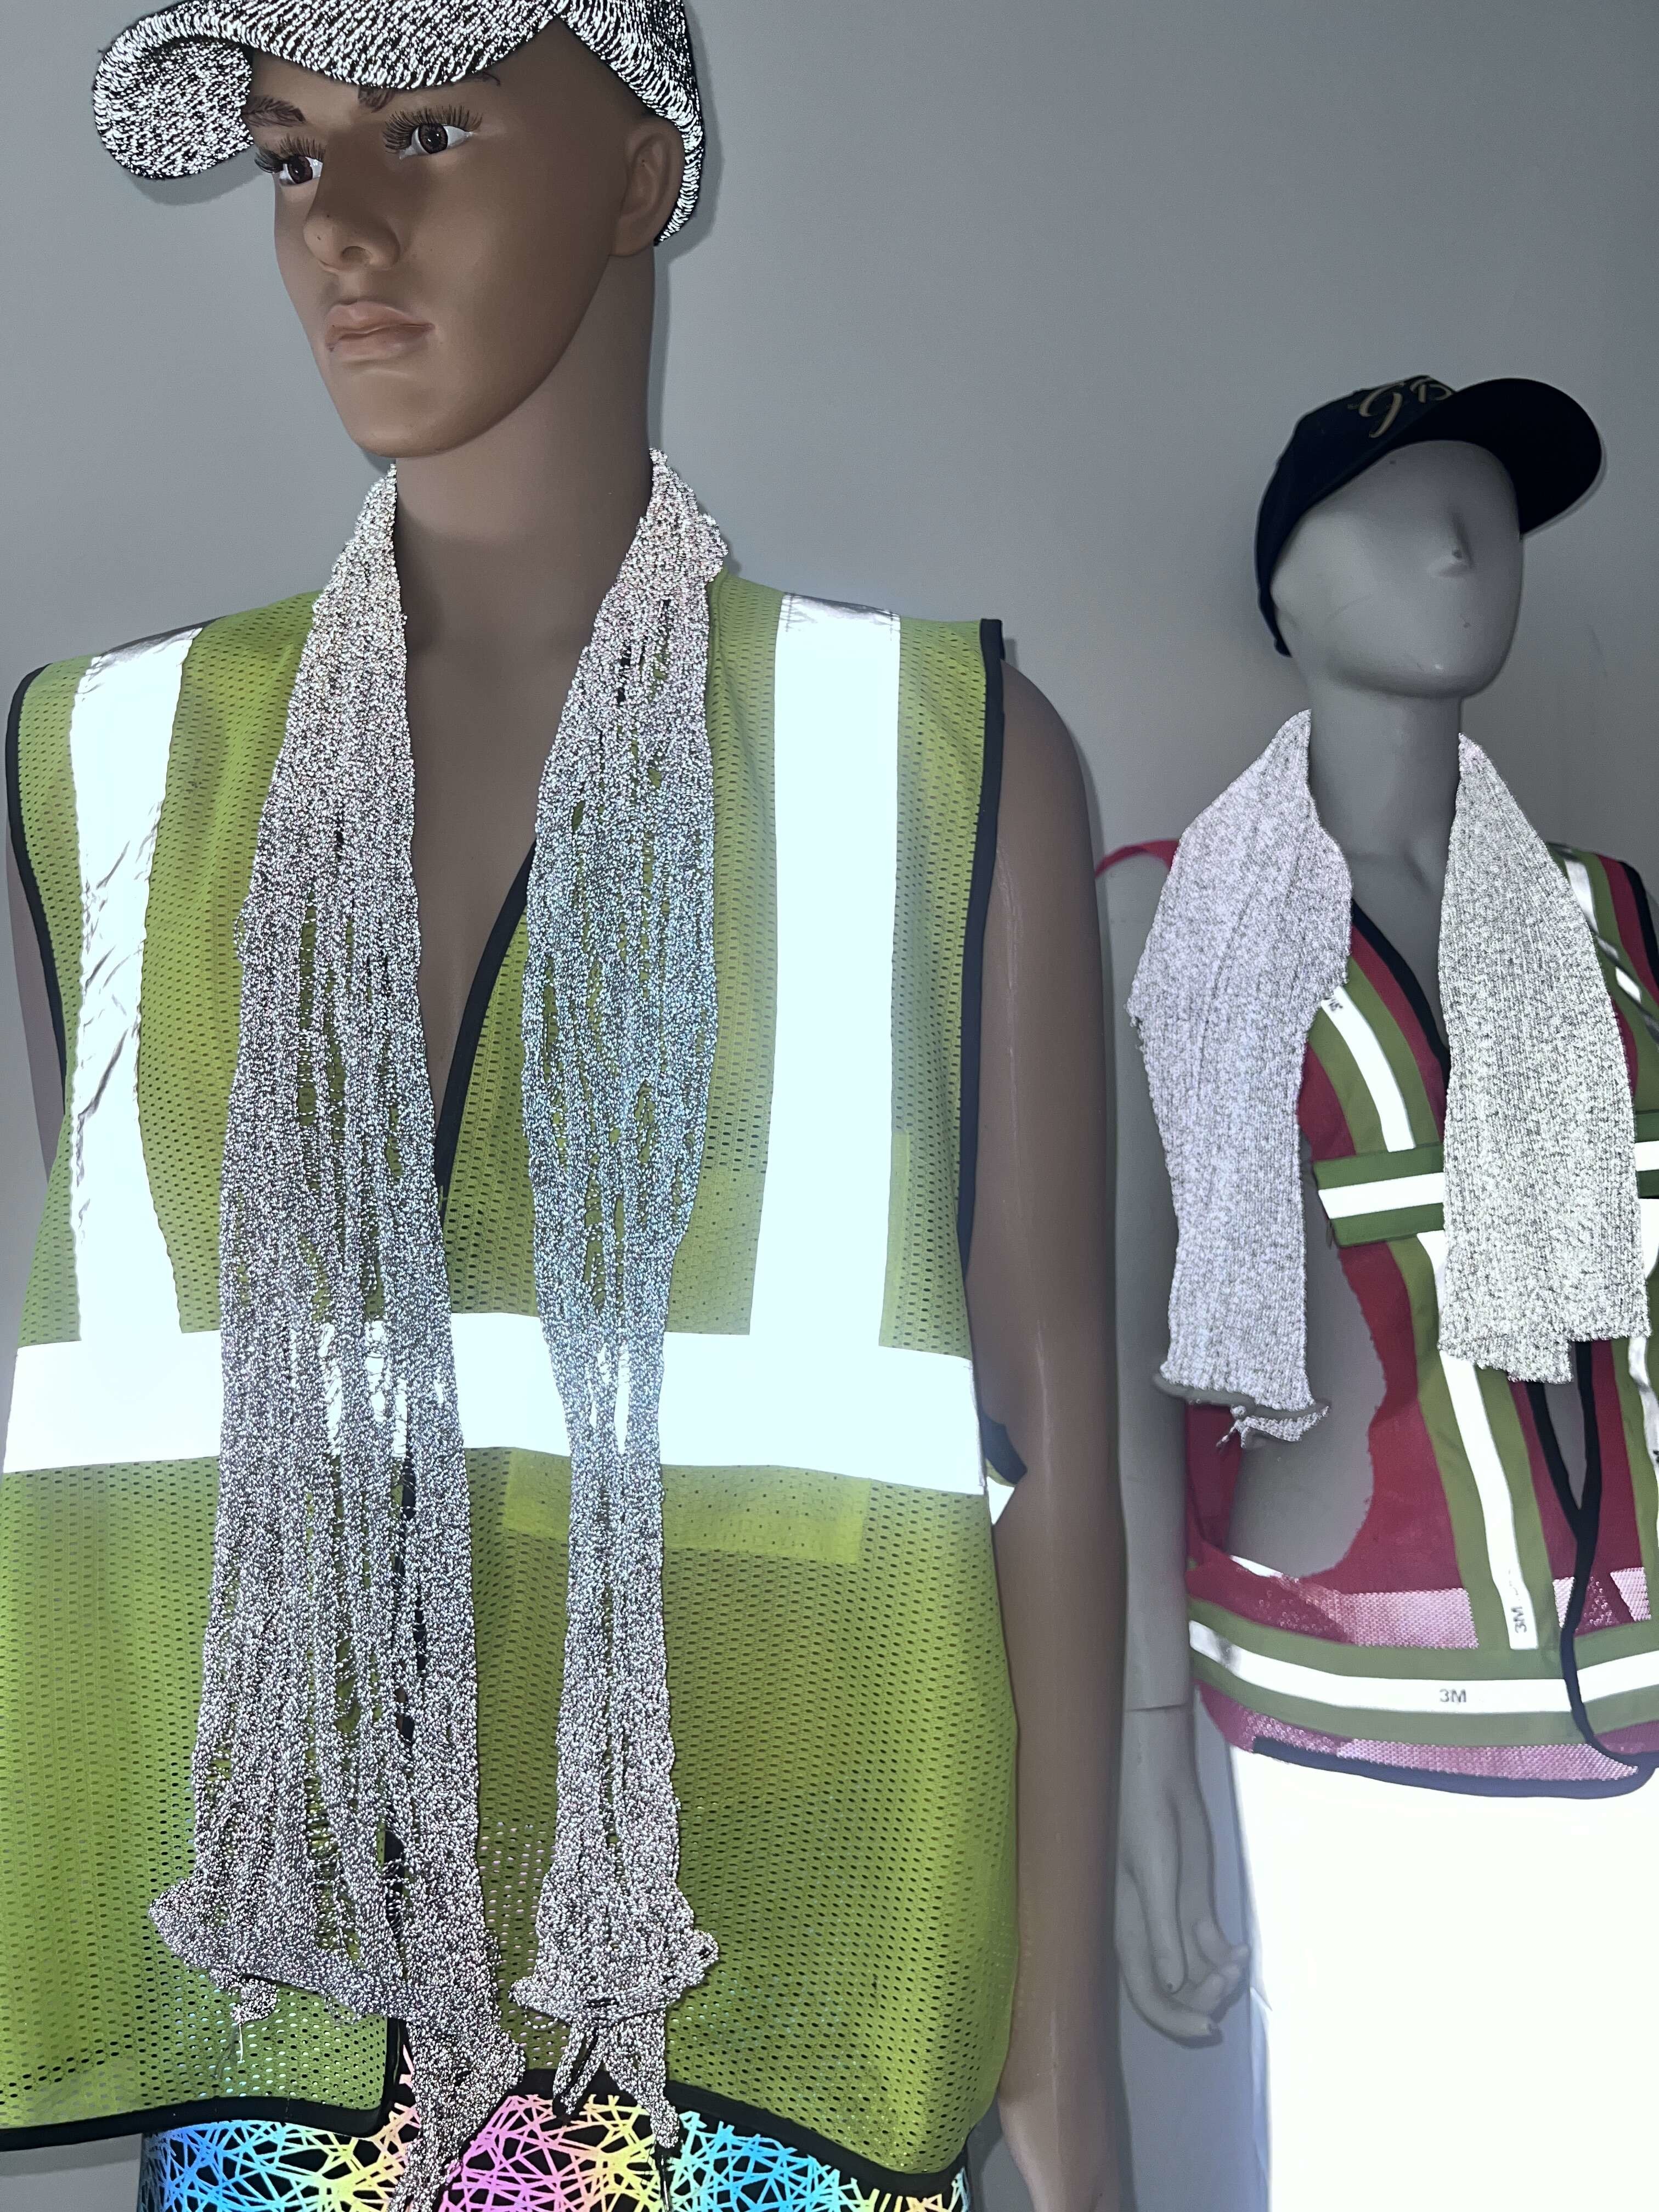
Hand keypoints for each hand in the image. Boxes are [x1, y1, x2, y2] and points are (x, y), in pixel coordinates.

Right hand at [1116, 1702, 1246, 2039]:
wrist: (1162, 1778)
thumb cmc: (1148, 1820)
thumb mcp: (1155, 1874)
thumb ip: (1162, 1929)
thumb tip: (1173, 1985)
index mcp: (1131, 1932)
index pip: (1149, 1995)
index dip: (1175, 2019)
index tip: (1210, 2027)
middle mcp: (1152, 1936)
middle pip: (1176, 1991)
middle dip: (1204, 1997)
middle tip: (1229, 1978)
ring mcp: (1175, 1923)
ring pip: (1198, 1973)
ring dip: (1220, 1977)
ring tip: (1238, 1960)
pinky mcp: (1195, 1907)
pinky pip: (1212, 1949)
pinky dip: (1228, 1958)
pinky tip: (1242, 1951)